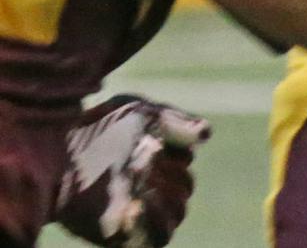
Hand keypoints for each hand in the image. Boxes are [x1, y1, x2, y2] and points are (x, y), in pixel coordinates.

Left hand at [54, 95, 209, 247]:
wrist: (57, 154)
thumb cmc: (94, 129)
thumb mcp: (139, 113)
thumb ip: (177, 122)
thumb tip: (207, 136)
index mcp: (154, 158)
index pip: (185, 162)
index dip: (177, 152)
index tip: (154, 142)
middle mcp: (149, 184)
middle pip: (186, 188)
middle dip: (171, 174)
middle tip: (143, 162)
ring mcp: (137, 209)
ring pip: (178, 213)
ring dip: (166, 198)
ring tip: (144, 186)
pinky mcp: (122, 233)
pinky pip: (157, 239)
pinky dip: (152, 224)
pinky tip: (136, 206)